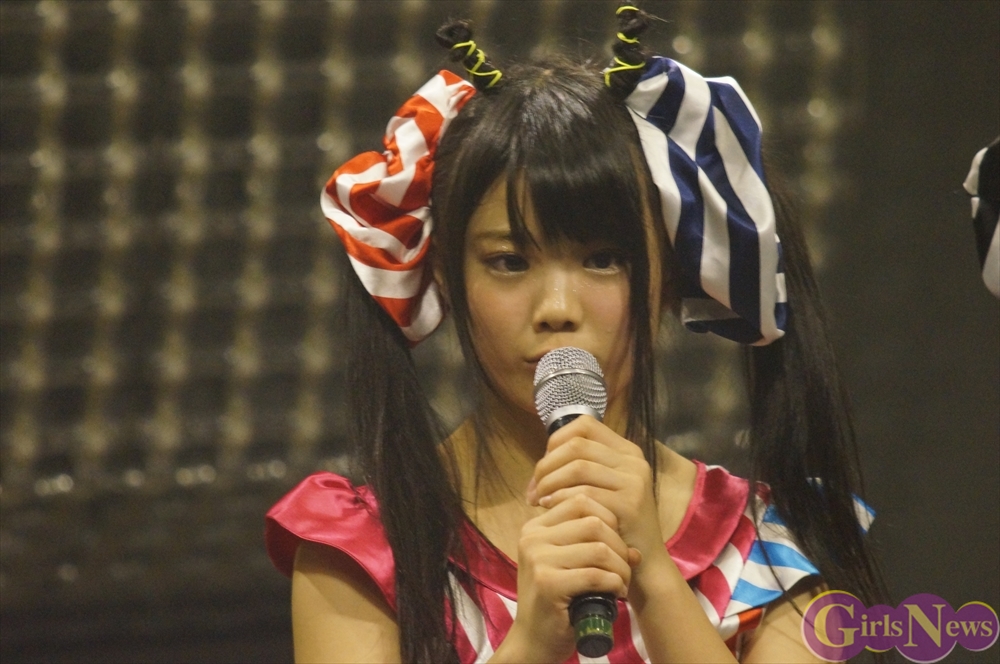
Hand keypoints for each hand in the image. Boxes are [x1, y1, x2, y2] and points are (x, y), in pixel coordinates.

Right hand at [500, 494, 632, 662]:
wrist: (534, 640)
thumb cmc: (557, 600)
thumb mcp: (571, 565)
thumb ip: (593, 546)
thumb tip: (636, 548)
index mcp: (535, 527)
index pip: (581, 501)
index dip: (608, 520)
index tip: (615, 545)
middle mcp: (532, 538)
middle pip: (594, 522)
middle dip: (619, 545)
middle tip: (624, 567)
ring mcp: (538, 560)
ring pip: (599, 548)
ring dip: (620, 567)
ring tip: (621, 582)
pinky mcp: (548, 584)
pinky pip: (596, 575)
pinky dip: (615, 584)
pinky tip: (616, 593)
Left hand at [527, 415, 664, 566]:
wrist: (645, 564)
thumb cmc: (615, 527)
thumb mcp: (601, 490)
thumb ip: (578, 471)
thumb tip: (540, 466)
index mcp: (626, 451)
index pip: (583, 426)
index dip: (556, 441)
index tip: (544, 467)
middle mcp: (633, 461)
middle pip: (577, 445)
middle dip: (547, 465)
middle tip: (534, 488)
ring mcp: (633, 481)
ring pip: (578, 466)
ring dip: (550, 481)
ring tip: (539, 500)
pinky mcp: (629, 503)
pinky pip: (585, 492)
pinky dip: (560, 498)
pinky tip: (549, 508)